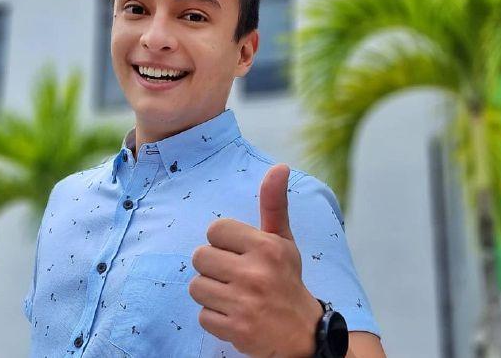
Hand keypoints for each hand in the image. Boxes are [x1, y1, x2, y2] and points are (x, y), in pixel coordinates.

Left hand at [189, 164, 323, 357]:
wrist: (303, 334)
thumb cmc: (286, 280)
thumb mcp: (284, 241)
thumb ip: (274, 204)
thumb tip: (279, 166)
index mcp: (266, 246)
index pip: (215, 229)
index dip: (223, 242)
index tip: (239, 254)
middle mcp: (255, 273)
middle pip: (200, 257)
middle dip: (213, 268)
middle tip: (234, 276)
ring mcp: (245, 303)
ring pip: (196, 286)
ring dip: (211, 294)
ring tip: (233, 296)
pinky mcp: (236, 329)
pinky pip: (202, 315)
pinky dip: (215, 318)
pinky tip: (235, 316)